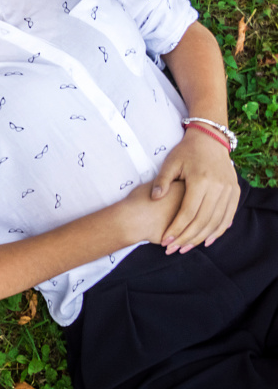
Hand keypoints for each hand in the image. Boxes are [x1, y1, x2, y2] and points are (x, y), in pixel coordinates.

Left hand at [148, 129, 238, 251]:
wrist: (210, 139)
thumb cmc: (186, 151)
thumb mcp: (170, 163)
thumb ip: (162, 181)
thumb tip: (154, 198)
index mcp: (200, 181)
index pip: (188, 213)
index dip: (177, 229)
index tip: (166, 241)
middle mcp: (218, 187)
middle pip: (202, 221)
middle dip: (187, 238)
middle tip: (174, 249)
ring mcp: (229, 190)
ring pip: (217, 221)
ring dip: (202, 237)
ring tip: (187, 248)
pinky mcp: (235, 192)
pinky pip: (228, 216)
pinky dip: (219, 230)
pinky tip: (207, 239)